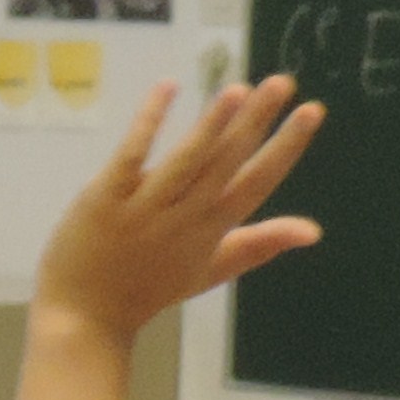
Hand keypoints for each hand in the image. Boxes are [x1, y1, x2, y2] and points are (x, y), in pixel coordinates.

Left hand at [36, 76, 325, 342]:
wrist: (85, 318)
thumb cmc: (149, 289)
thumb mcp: (211, 270)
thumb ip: (260, 244)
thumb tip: (314, 230)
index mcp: (211, 232)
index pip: (257, 183)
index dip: (286, 147)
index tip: (311, 111)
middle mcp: (183, 218)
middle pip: (225, 164)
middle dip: (256, 122)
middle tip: (284, 82)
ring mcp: (143, 208)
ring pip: (185, 162)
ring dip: (212, 124)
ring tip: (238, 89)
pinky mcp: (104, 198)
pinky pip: (131, 155)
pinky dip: (150, 121)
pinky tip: (169, 87)